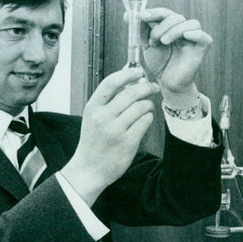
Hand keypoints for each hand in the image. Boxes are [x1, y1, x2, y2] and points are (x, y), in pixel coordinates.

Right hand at [61, 67, 157, 203]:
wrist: (89, 169)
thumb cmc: (93, 142)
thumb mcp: (93, 118)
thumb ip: (108, 101)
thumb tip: (128, 80)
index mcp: (93, 108)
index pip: (111, 83)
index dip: (127, 74)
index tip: (139, 71)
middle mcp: (103, 117)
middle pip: (131, 93)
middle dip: (146, 87)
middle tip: (153, 87)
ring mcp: (116, 130)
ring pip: (141, 107)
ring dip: (148, 104)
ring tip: (148, 107)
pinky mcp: (128, 142)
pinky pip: (145, 122)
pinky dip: (148, 118)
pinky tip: (145, 120)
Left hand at [138, 7, 211, 95]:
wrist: (167, 83)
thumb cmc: (160, 64)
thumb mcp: (147, 45)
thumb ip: (141, 30)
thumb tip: (128, 15)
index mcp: (171, 26)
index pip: (165, 13)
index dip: (154, 12)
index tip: (142, 16)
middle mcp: (183, 30)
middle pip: (176, 17)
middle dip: (162, 26)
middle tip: (153, 41)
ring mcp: (194, 38)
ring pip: (191, 23)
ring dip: (175, 30)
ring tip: (163, 42)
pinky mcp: (202, 49)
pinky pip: (204, 37)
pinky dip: (195, 34)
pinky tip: (185, 37)